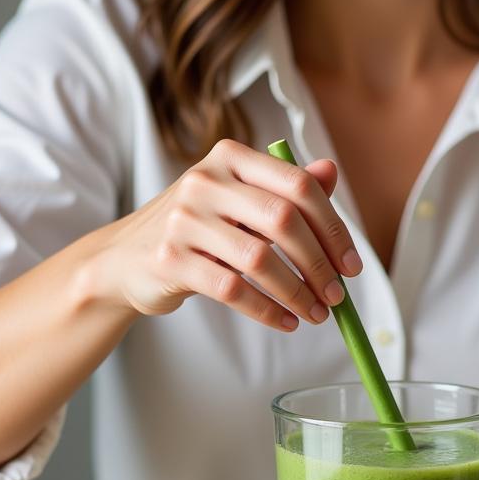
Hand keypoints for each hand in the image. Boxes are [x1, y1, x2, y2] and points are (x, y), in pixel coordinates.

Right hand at [89, 140, 362, 326]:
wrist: (126, 258)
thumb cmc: (197, 228)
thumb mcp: (240, 201)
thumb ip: (285, 188)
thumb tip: (331, 172)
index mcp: (230, 158)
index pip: (298, 186)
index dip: (333, 228)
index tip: (351, 265)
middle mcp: (205, 181)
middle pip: (283, 220)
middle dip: (319, 263)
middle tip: (337, 295)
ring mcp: (184, 220)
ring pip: (259, 259)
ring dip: (297, 293)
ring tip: (316, 314)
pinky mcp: (170, 260)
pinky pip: (232, 289)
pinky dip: (267, 310)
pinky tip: (285, 321)